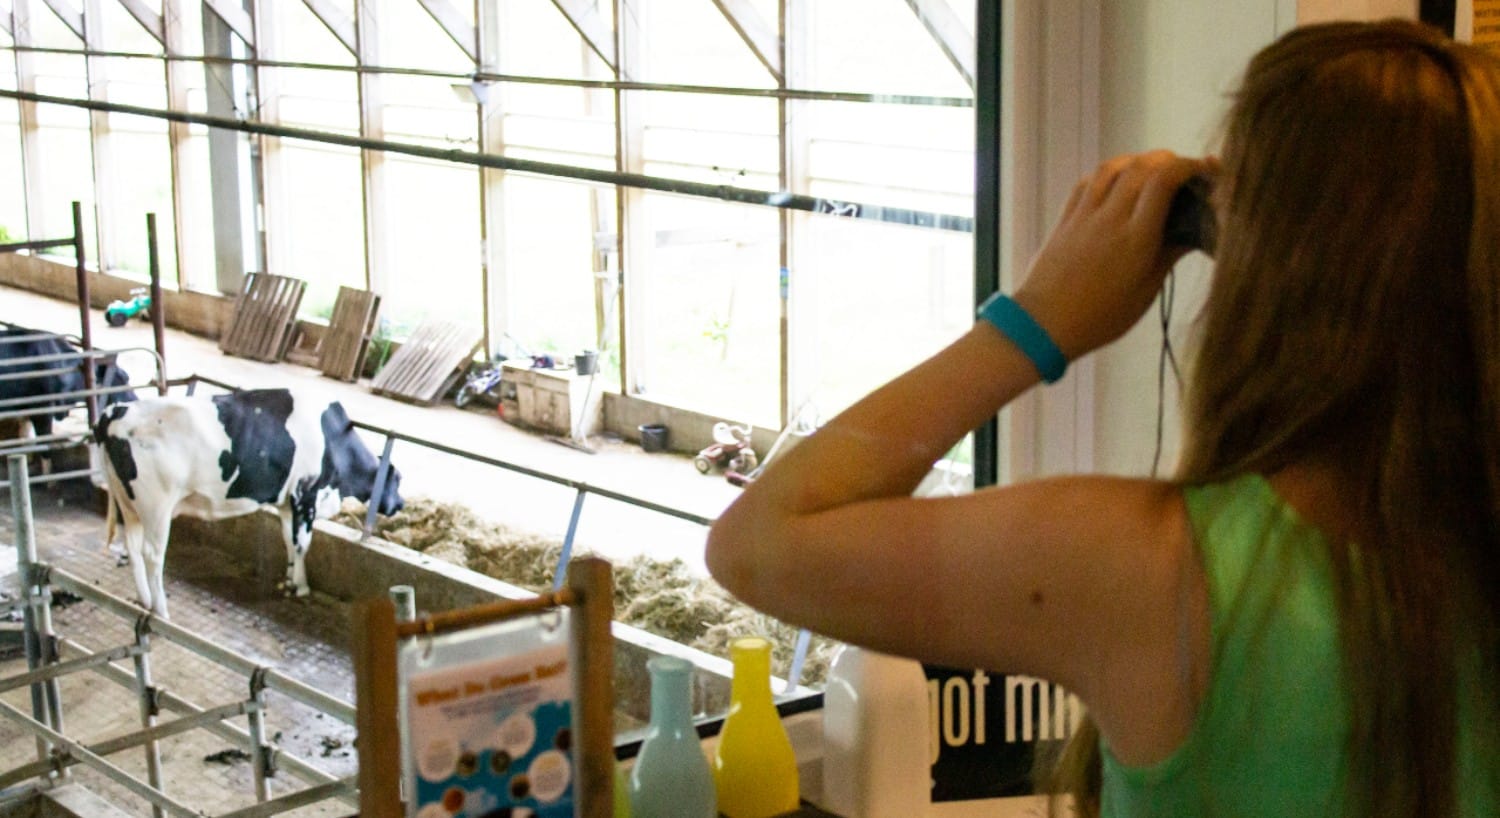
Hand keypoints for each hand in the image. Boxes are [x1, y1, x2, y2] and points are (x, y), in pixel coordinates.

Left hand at [1014, 151, 1216, 360]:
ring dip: (1137, 160)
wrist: (1042, 325)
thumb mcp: (1145, 292)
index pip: (1164, 181)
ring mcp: (1084, 215)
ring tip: (1152, 170)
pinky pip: (1087, 182)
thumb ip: (1170, 254)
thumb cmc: (1100, 317)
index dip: (1189, 166)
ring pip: (1112, 167)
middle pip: (1141, 167)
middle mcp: (1110, 218)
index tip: (1206, 171)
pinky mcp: (1065, 218)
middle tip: (1184, 172)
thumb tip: (1194, 231)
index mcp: (1135, 238)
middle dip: (1169, 160)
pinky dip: (1108, 173)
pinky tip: (1117, 182)